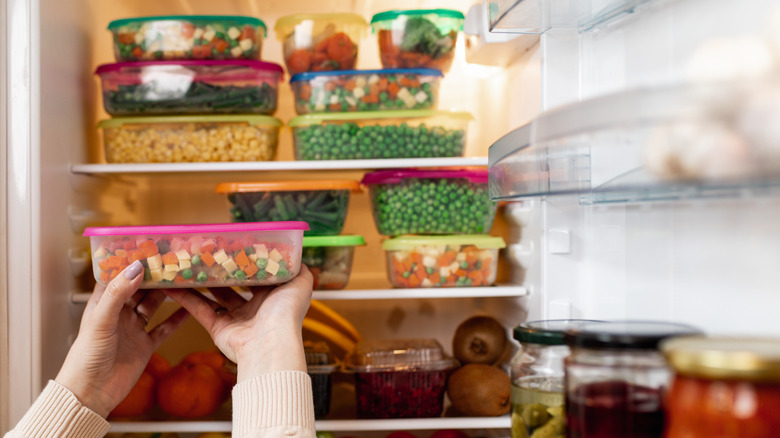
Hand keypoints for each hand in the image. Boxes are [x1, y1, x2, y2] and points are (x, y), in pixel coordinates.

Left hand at [56, 260, 188, 416]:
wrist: (91, 393)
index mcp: (103, 304)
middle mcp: (120, 313)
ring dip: (167, 293)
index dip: (132, 262)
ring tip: (183, 279)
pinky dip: (178, 319)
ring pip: (154, 305)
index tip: (149, 248)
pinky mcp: (146, 344)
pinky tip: (190, 309)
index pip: (118, 276)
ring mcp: (134, 328)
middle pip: (140, 288)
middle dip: (155, 275)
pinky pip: (165, 328)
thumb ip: (119, 293)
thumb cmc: (86, 357)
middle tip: (173, 260)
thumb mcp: (101, 321)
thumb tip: (136, 268)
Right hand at [163, 266, 312, 382]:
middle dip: (220, 271)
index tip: (231, 247)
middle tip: (206, 254)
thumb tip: (296, 255)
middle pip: (233, 285)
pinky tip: (171, 285)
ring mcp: (235, 319)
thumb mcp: (300, 283)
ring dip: (200, 282)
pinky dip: (185, 299)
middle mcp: (254, 308)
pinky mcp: (218, 329)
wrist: (270, 343)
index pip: (256, 276)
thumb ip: (299, 269)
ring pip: (214, 296)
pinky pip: (200, 310)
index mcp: (271, 297)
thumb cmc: (286, 312)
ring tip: (186, 265)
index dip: (245, 262)